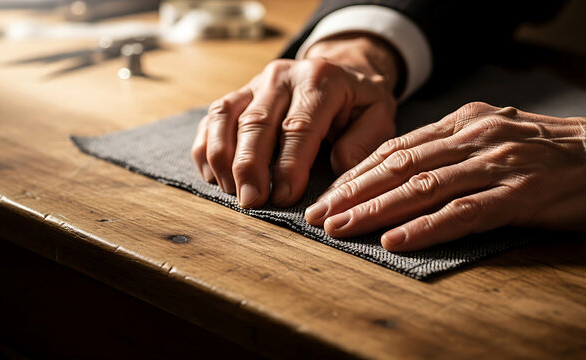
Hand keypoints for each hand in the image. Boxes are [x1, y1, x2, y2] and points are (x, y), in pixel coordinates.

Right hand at [191, 34, 401, 207]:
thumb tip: (338, 168)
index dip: (288, 165)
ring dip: (223, 157)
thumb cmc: (359, 102)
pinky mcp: (239, 93)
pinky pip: (213, 117)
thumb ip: (363, 142)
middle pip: (256, 122)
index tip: (283, 197)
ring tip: (230, 191)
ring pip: (226, 116)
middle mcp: (282, 76)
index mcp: (320, 81)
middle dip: (250, 166)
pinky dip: (207, 146)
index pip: (298, 126)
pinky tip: (212, 175)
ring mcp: (255, 82)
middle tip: (250, 202)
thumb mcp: (379, 115)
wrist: (340, 69)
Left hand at [305, 102, 585, 250]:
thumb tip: (403, 172)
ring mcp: (497, 164)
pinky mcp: (520, 194)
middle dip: (353, 193)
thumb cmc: (549, 152)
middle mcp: (474, 138)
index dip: (356, 174)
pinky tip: (397, 239)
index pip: (395, 149)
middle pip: (399, 166)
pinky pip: (465, 212)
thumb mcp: (493, 137)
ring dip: (376, 209)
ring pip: (423, 187)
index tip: (326, 196)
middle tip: (319, 215)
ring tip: (343, 228)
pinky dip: (427, 226)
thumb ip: (450, 150)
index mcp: (463, 123)